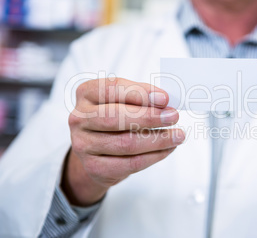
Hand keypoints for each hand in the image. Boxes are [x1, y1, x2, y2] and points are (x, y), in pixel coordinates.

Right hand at [62, 78, 183, 205]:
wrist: (97, 151)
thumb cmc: (116, 118)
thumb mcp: (124, 100)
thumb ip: (141, 97)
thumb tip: (165, 102)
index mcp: (86, 93)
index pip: (112, 89)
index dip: (140, 93)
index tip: (165, 98)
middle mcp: (79, 118)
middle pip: (116, 118)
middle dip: (150, 117)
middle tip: (173, 116)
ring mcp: (82, 144)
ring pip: (125, 143)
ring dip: (157, 140)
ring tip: (177, 135)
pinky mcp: (93, 167)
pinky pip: (129, 163)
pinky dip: (154, 156)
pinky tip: (167, 149)